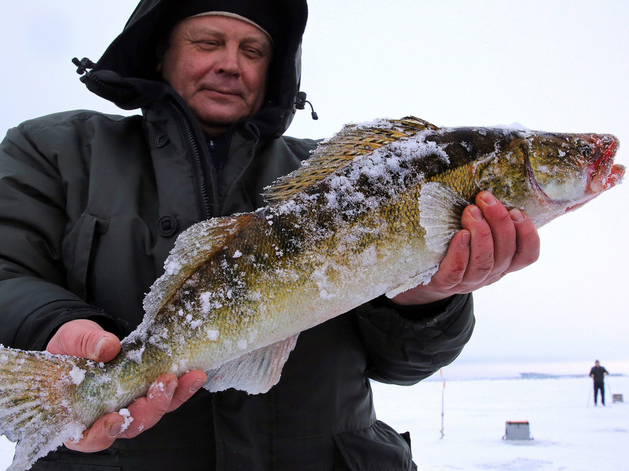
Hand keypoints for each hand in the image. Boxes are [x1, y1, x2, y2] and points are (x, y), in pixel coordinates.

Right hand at [46, 319, 206, 451]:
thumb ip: (86, 345)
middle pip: (132, 426)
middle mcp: (108, 416)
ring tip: (190, 377)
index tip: (114, 419)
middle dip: (151, 408)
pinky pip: (168, 395)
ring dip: (174, 397)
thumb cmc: (71, 347)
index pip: (88, 438)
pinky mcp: (149, 392)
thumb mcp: (72, 340)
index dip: (101, 434)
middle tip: (165, 384)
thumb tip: (107, 348)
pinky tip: (195, 375)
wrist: (87, 338)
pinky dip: (183, 387)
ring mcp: (132, 405)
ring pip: (155, 412)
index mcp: (79, 414)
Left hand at [392, 191, 539, 305]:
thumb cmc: (456, 246)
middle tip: (485, 199)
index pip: (527, 255)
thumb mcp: (478, 235)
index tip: (516, 211)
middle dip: (498, 222)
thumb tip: (491, 191)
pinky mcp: (447, 282)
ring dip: (481, 233)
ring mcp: (469, 280)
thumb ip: (489, 220)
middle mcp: (491, 273)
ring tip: (471, 211)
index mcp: (504, 262)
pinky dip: (460, 252)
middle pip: (505, 252)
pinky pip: (457, 270)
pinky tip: (460, 234)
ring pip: (484, 261)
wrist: (425, 273)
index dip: (527, 234)